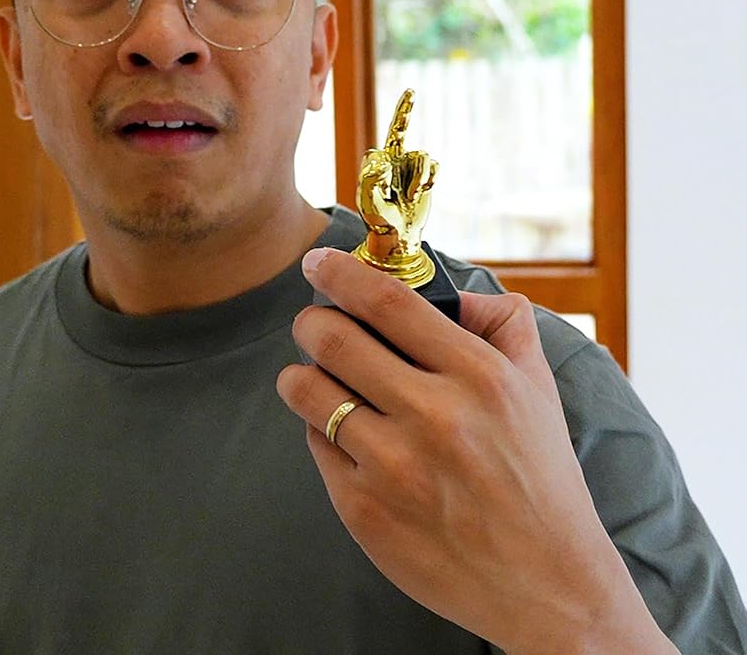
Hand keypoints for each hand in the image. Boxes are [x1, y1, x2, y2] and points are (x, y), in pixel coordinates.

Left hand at [276, 249, 676, 654]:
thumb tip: (454, 288)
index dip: (340, 272)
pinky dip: (320, 428)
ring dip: (303, 374)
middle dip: (311, 320)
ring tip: (319, 377)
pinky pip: (313, 443)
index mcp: (479, 377)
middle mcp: (434, 418)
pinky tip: (347, 433)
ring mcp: (393, 468)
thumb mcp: (539, 388)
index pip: (387, 302)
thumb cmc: (541, 478)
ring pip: (305, 389)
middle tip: (316, 324)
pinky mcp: (363, 512)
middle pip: (331, 338)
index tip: (317, 261)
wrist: (546, 588)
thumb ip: (503, 323)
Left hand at [356, 91, 435, 260]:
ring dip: (418, 176)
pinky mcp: (425, 176)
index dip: (383, 151)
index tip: (400, 107)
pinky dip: (428, 179)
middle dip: (405, 110)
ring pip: (421, 156)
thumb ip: (370, 179)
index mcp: (375, 163)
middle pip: (399, 132)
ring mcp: (409, 167)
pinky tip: (419, 192)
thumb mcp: (368, 201)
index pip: (377, 146)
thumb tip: (384, 161)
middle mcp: (392, 160)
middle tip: (410, 91)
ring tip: (411, 195)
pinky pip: (432, 166)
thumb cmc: (378, 219)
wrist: (397, 235)